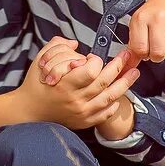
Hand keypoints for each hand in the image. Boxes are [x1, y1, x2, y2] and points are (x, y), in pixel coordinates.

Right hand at [19, 44, 140, 129]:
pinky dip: (115, 103)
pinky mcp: (85, 121)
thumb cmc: (35, 83)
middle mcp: (75, 100)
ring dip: (125, 83)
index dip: (96, 61)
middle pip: (105, 82)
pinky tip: (119, 93)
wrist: (29, 111)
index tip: (92, 58)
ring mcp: (82, 113)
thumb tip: (75, 44)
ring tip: (135, 72)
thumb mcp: (41, 60)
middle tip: (127, 55)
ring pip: (110, 97)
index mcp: (65, 84)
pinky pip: (106, 112)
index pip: (91, 71)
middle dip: (119, 66)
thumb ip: (57, 47)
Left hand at [129, 1, 164, 61]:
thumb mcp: (139, 24)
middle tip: (159, 46)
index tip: (146, 49)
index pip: (140, 49)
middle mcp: (159, 18)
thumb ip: (134, 45)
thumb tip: (130, 65)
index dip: (143, 54)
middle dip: (158, 56)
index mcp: (141, 18)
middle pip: (158, 54)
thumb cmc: (154, 13)